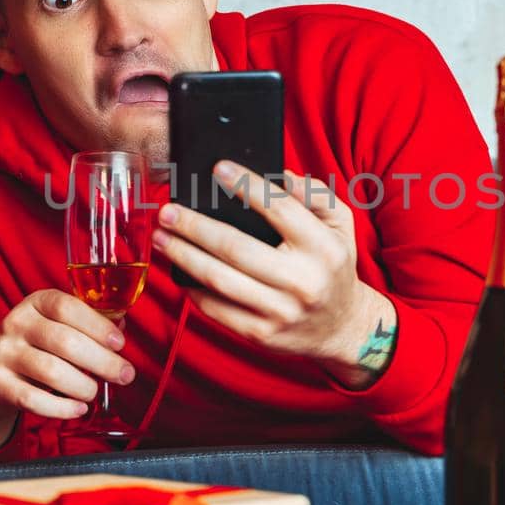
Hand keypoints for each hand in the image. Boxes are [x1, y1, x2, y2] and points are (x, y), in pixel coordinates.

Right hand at [0, 289, 136, 451]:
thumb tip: (121, 328)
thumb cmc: (32, 350)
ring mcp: (2, 353)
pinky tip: (78, 409)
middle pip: (65, 342)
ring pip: (51, 371)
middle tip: (124, 375)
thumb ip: (86, 326)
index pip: (67, 307)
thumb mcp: (53, 328)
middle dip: (102, 362)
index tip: (119, 343)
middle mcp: (15, 323)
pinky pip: (34, 399)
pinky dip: (62, 408)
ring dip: (83, 386)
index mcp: (35, 303)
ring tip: (93, 393)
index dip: (97, 325)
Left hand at [152, 162, 397, 386]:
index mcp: (323, 248)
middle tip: (168, 211)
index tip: (217, 169)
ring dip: (183, 255)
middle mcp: (303, 281)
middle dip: (194, 227)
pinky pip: (216, 309)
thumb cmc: (333, 266)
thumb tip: (282, 176)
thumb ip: (316, 195)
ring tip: (161, 237)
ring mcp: (280, 311)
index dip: (246, 185)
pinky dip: (192, 288)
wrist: (342, 327)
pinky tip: (178, 270)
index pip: (280, 208)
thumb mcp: (341, 225)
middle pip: (236, 247)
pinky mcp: (261, 334)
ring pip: (219, 279)